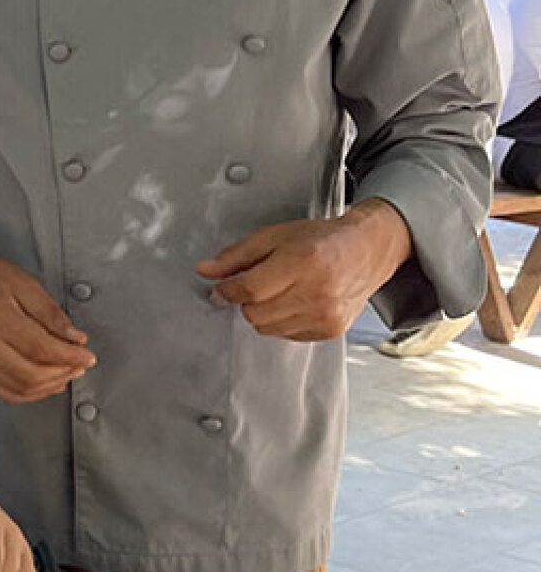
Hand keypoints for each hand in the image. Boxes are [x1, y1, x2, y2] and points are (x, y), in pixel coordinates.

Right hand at [0, 229, 92, 402]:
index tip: (87, 356)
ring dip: (49, 386)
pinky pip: (6, 393)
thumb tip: (75, 339)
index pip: (41, 349)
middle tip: (79, 364)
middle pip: (32, 375)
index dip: (70, 357)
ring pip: (20, 389)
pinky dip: (30, 392)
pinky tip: (44, 382)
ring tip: (66, 373)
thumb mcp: (24, 284)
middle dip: (63, 373)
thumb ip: (51, 314)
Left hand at [197, 205, 410, 341]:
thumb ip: (236, 255)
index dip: (227, 291)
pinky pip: (286, 335)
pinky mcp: (329, 330)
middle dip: (248, 300)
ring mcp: (324, 315)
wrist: (366, 251)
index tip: (221, 288)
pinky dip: (282, 321)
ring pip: (267, 328)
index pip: (248, 290)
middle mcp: (315, 291)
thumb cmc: (321, 240)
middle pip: (255, 313)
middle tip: (259, 283)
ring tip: (282, 290)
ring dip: (264, 312)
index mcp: (301, 262)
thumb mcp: (274, 236)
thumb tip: (205, 271)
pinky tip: (296, 301)